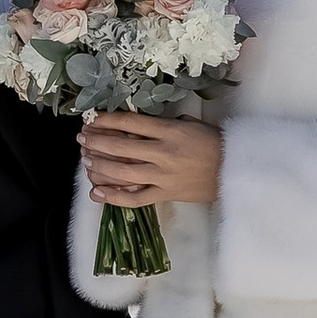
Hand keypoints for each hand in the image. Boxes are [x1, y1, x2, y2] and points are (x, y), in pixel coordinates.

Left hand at [80, 114, 222, 205]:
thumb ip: (164, 124)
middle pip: (122, 147)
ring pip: (124, 173)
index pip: (131, 123)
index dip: (107, 120)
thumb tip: (137, 125)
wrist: (234, 171)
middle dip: (97, 141)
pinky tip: (97, 193)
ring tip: (86, 160)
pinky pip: (136, 199)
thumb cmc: (214, 143)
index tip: (92, 119)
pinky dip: (114, 197)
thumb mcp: (190, 124)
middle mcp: (164, 153)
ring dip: (101, 166)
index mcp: (170, 131)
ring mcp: (164, 176)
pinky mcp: (166, 194)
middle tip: (82, 138)